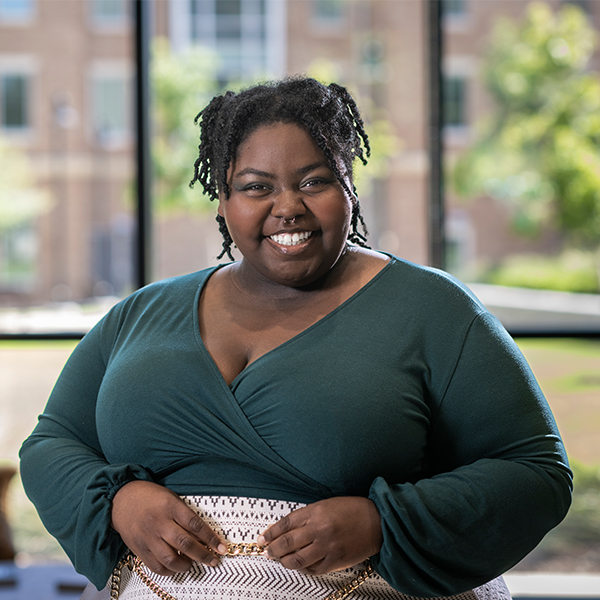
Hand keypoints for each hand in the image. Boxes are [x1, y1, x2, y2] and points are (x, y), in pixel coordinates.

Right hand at [111, 481, 226, 575]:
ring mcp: (148, 538)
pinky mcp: (139, 549)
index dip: (210, 538)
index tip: (222, 547)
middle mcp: (159, 523)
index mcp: (170, 506)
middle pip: (185, 544)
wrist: (121, 499)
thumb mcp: (171, 497)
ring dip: (186, 565)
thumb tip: (202, 535)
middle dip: (203, 555)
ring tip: (193, 563)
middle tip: (214, 560)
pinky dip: (169, 570)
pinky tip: (176, 567)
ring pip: (171, 559)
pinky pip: (156, 566)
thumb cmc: (149, 496)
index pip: (195, 524)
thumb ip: (185, 515)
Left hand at [257, 497, 381, 574]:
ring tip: (280, 560)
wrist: (376, 522)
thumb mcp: (326, 505)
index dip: (271, 532)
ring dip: (285, 561)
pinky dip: (303, 568)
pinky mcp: (335, 561)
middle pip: (287, 542)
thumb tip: (287, 529)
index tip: (263, 538)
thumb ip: (307, 516)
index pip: (286, 524)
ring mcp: (326, 547)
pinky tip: (300, 565)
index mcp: (316, 512)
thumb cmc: (353, 510)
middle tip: (267, 551)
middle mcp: (319, 529)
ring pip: (297, 559)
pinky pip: (313, 569)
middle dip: (273, 549)